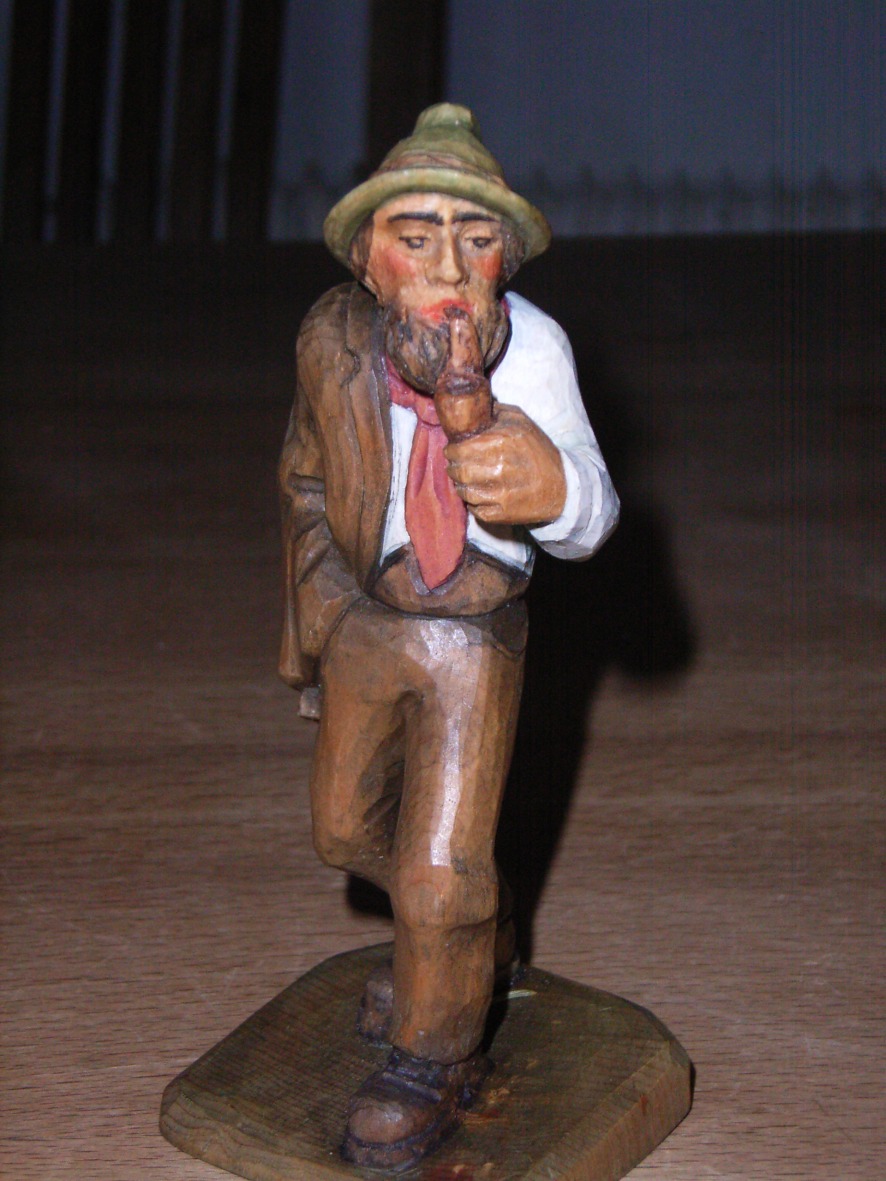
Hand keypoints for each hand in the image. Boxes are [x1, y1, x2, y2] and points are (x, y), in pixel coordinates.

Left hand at [444, 404, 566, 525]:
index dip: (451, 450)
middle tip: (454, 465)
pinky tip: (478, 495)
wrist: (562, 485)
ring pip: (463, 491)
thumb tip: (472, 405)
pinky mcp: (502, 513)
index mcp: (502, 442)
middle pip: (459, 471)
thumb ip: (496, 411)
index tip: (451, 450)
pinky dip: (472, 503)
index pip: (460, 449)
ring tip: (464, 480)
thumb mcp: (522, 422)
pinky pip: (474, 509)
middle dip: (452, 467)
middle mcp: (499, 468)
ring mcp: (500, 493)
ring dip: (460, 485)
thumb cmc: (539, 451)